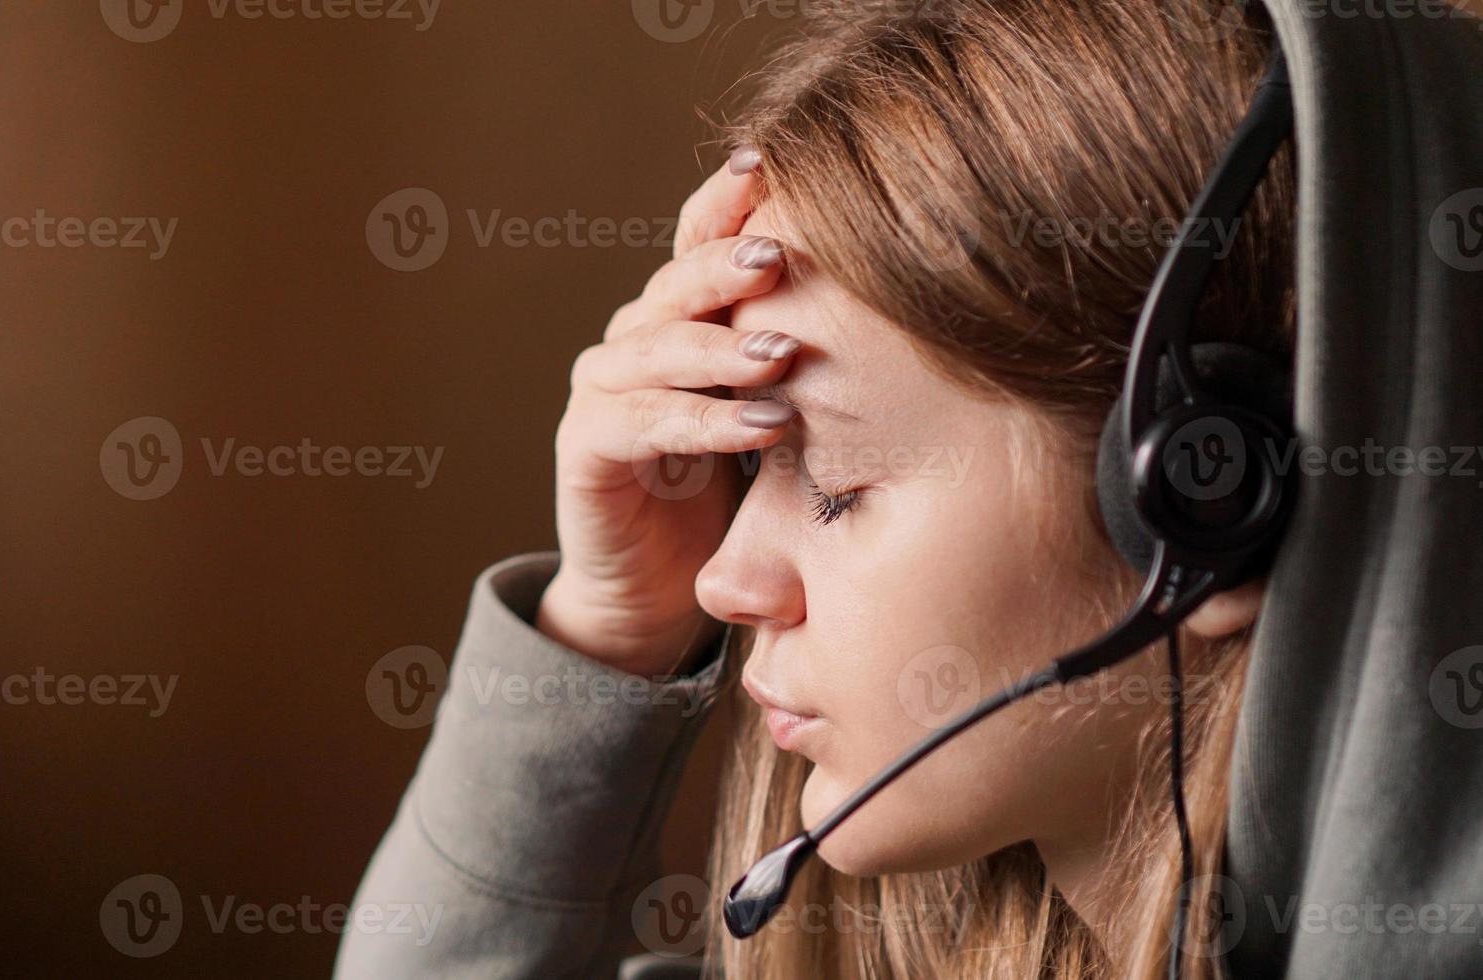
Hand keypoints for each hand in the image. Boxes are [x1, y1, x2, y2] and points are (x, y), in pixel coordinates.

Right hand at [537, 152, 798, 676]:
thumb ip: (805, 362)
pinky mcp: (586, 446)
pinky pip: (643, 419)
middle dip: (729, 265)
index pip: (700, 239)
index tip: (776, 163)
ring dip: (721, 346)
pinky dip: (703, 419)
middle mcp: (636, 340)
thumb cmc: (731, 495)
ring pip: (657, 346)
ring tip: (782, 353)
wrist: (652, 593)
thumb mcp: (779, 415)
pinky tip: (761, 422)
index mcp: (681, 318)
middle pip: (676, 281)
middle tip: (784, 254)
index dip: (729, 200)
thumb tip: (912, 300)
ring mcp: (603, 390)